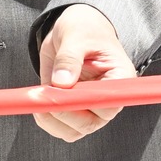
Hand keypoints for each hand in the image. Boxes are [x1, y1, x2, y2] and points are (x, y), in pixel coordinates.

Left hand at [34, 3, 136, 142]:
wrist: (74, 32)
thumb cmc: (83, 29)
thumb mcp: (76, 36)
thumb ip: (69, 58)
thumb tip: (61, 83)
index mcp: (120, 78)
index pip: (111, 103)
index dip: (86, 102)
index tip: (63, 91)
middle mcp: (109, 98)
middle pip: (91, 123)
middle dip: (64, 112)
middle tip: (45, 93)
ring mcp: (92, 109)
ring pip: (74, 131)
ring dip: (52, 119)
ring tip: (40, 95)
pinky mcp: (75, 112)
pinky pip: (61, 128)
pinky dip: (46, 120)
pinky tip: (40, 100)